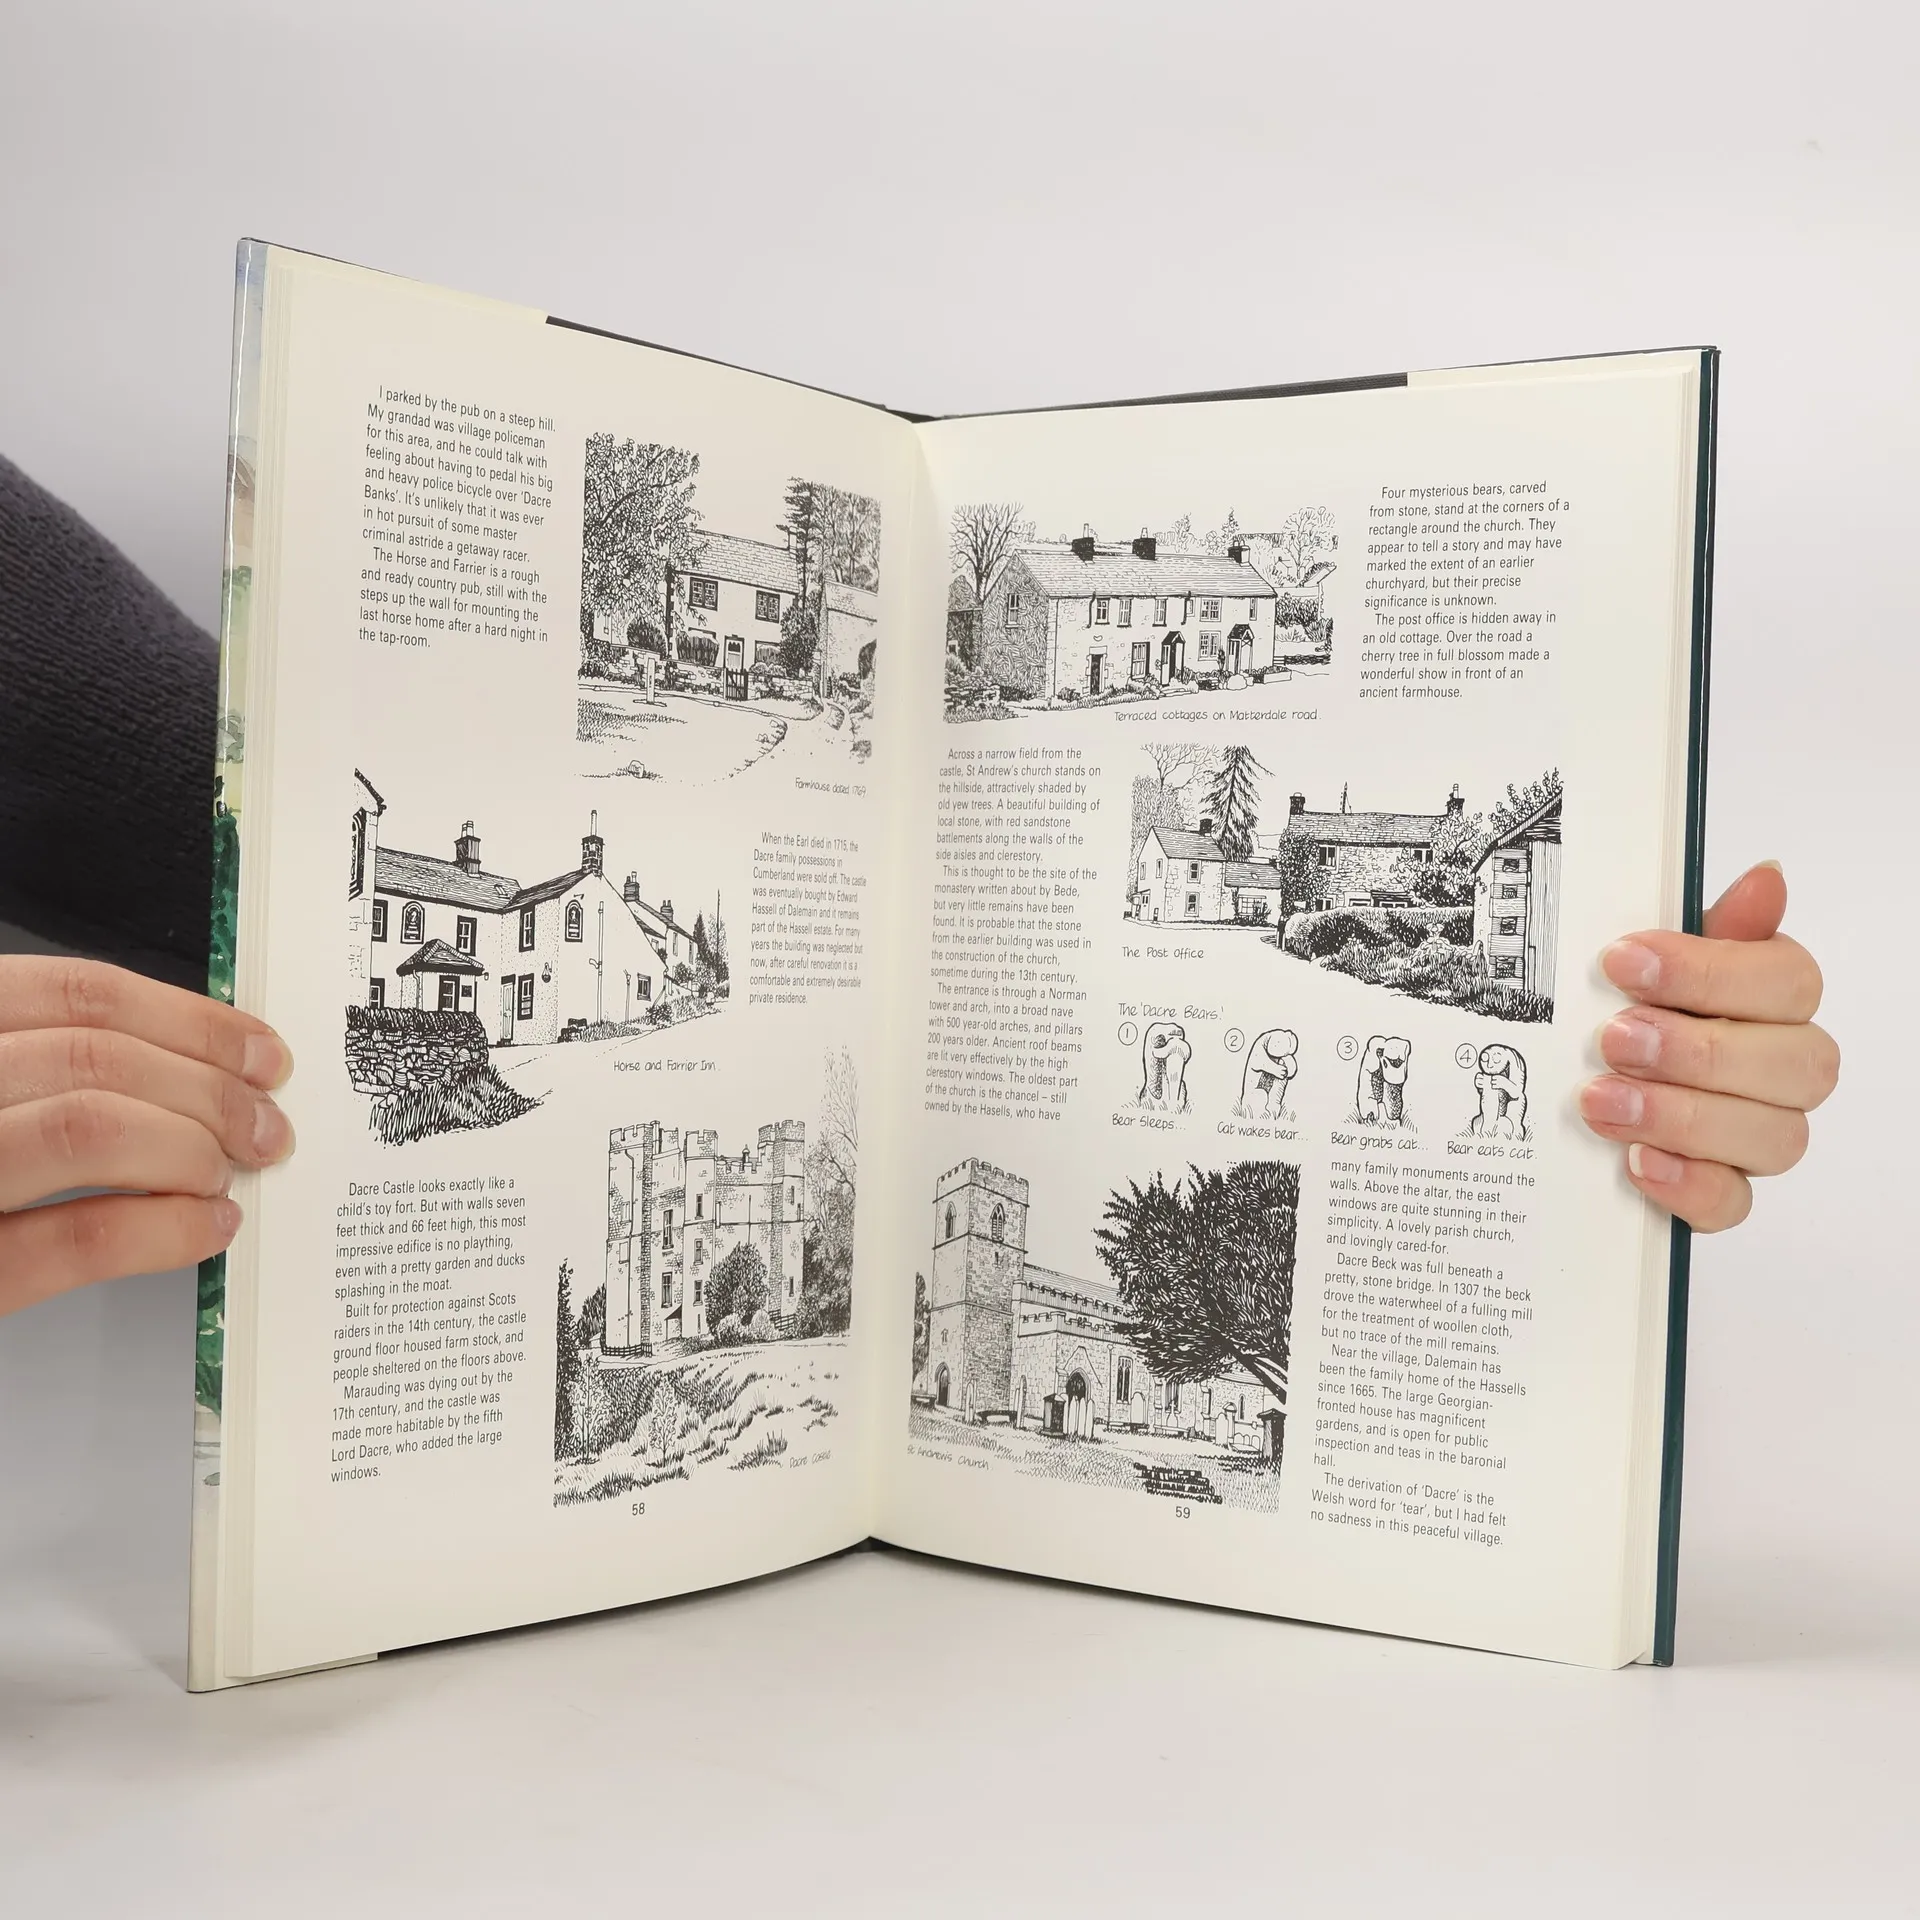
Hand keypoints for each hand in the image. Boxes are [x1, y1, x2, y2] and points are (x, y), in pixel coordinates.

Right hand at [0, 957, 294, 1314]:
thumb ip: (36, 1073)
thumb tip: (181, 1073)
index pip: (72, 994)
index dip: (188, 1020)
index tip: (255, 1050)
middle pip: (94, 1058)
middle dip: (208, 1089)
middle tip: (265, 1123)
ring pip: (88, 1128)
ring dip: (189, 1148)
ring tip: (227, 1172)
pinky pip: (71, 1240)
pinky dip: (161, 1231)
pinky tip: (202, 1228)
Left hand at [1579, 863, 1836, 1231]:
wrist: (1572, 1086)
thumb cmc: (1628, 1008)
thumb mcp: (1648, 960)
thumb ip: (1705, 927)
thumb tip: (1766, 877)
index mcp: (1773, 997)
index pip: (1788, 981)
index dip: (1708, 972)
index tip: (1623, 961)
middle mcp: (1782, 1066)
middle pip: (1796, 1064)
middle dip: (1697, 1050)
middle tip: (1614, 1038)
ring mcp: (1758, 1133)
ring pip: (1775, 1136)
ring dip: (1683, 1116)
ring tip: (1603, 1101)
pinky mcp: (1722, 1191)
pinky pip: (1733, 1203)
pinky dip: (1687, 1184)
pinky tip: (1638, 1161)